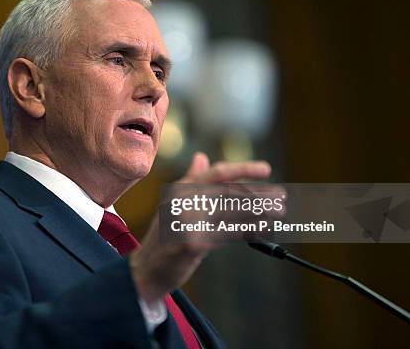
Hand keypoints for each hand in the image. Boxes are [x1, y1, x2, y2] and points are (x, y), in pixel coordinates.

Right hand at [130, 152, 271, 303]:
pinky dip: (247, 229)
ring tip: (279, 211)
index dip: (243, 169)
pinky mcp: (191, 242)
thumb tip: (202, 157)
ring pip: (231, 211)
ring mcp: (186, 221)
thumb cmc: (164, 237)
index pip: (216, 173)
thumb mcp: (174, 204)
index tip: (266, 169)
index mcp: (180, 190)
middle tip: (281, 196)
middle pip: (229, 192)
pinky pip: (226, 233)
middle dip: (258, 194)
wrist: (146, 270)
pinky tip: (262, 228)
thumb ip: (190, 181)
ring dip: (259, 211)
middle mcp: (182, 201)